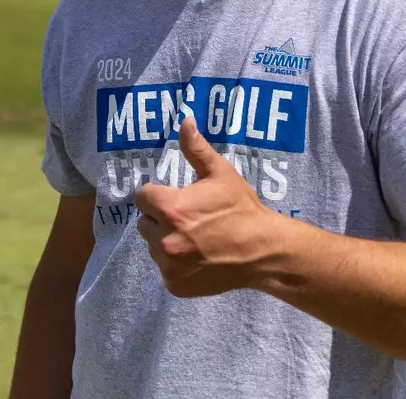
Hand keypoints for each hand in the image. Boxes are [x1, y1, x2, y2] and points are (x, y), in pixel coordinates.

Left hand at [135, 116, 280, 297]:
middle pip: (145, 222)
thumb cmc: (241, 208)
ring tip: (195, 238)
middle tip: (188, 218)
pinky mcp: (175, 285)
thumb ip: (196, 149)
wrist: (263, 251)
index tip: (176, 197)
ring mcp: (168, 265)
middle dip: (161, 218)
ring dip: (166, 241)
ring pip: (153, 247)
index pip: (142, 197)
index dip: (158, 195)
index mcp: (169, 208)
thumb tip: (184, 120)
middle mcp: (163, 239)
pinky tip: (198, 257)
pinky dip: (177, 265)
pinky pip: (165, 270)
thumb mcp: (220, 174)